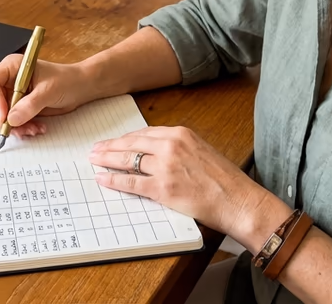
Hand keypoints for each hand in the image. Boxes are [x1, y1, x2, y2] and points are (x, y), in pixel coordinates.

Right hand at [0, 55, 95, 136]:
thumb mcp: (49, 91)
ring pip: (1, 116)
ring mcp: (12, 95)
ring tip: (34, 129)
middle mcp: (8, 81)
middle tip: (18, 129)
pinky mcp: (19, 107)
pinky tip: (36, 128)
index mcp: (11, 67)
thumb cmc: (66, 80)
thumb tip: (12, 119)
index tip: (4, 116)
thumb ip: (30, 105)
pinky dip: (22, 128)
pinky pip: (12, 122)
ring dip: (15, 127)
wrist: (80, 88)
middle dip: (4, 119)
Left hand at [88, 126, 286, 244]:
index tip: (114, 142)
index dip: (125, 139)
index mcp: (180, 134)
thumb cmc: (224, 180)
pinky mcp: (163, 188)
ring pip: (127, 161)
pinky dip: (114, 181)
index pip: (144, 133)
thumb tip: (155, 153)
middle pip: (131, 144)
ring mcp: (165, 167)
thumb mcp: (201, 151)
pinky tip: (103, 179)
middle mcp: (171, 146)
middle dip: (110, 147)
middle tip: (95, 149)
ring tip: (94, 161)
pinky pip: (131, 183)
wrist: (237, 200)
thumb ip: (178, 148)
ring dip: (107, 161)